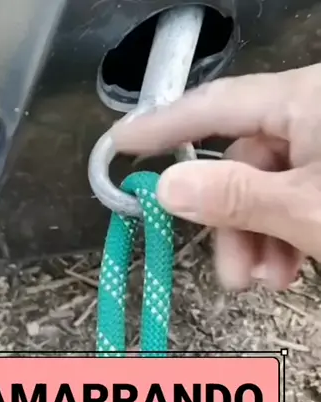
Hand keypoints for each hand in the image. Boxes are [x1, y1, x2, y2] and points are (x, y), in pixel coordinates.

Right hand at [112, 63, 320, 289]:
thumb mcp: (302, 209)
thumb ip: (235, 196)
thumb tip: (167, 186)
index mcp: (305, 99)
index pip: (216, 107)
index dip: (163, 126)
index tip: (121, 142)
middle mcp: (311, 112)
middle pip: (244, 166)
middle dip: (234, 227)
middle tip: (233, 275)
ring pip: (267, 188)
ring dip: (258, 240)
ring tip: (270, 280)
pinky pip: (292, 195)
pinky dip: (284, 233)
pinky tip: (291, 268)